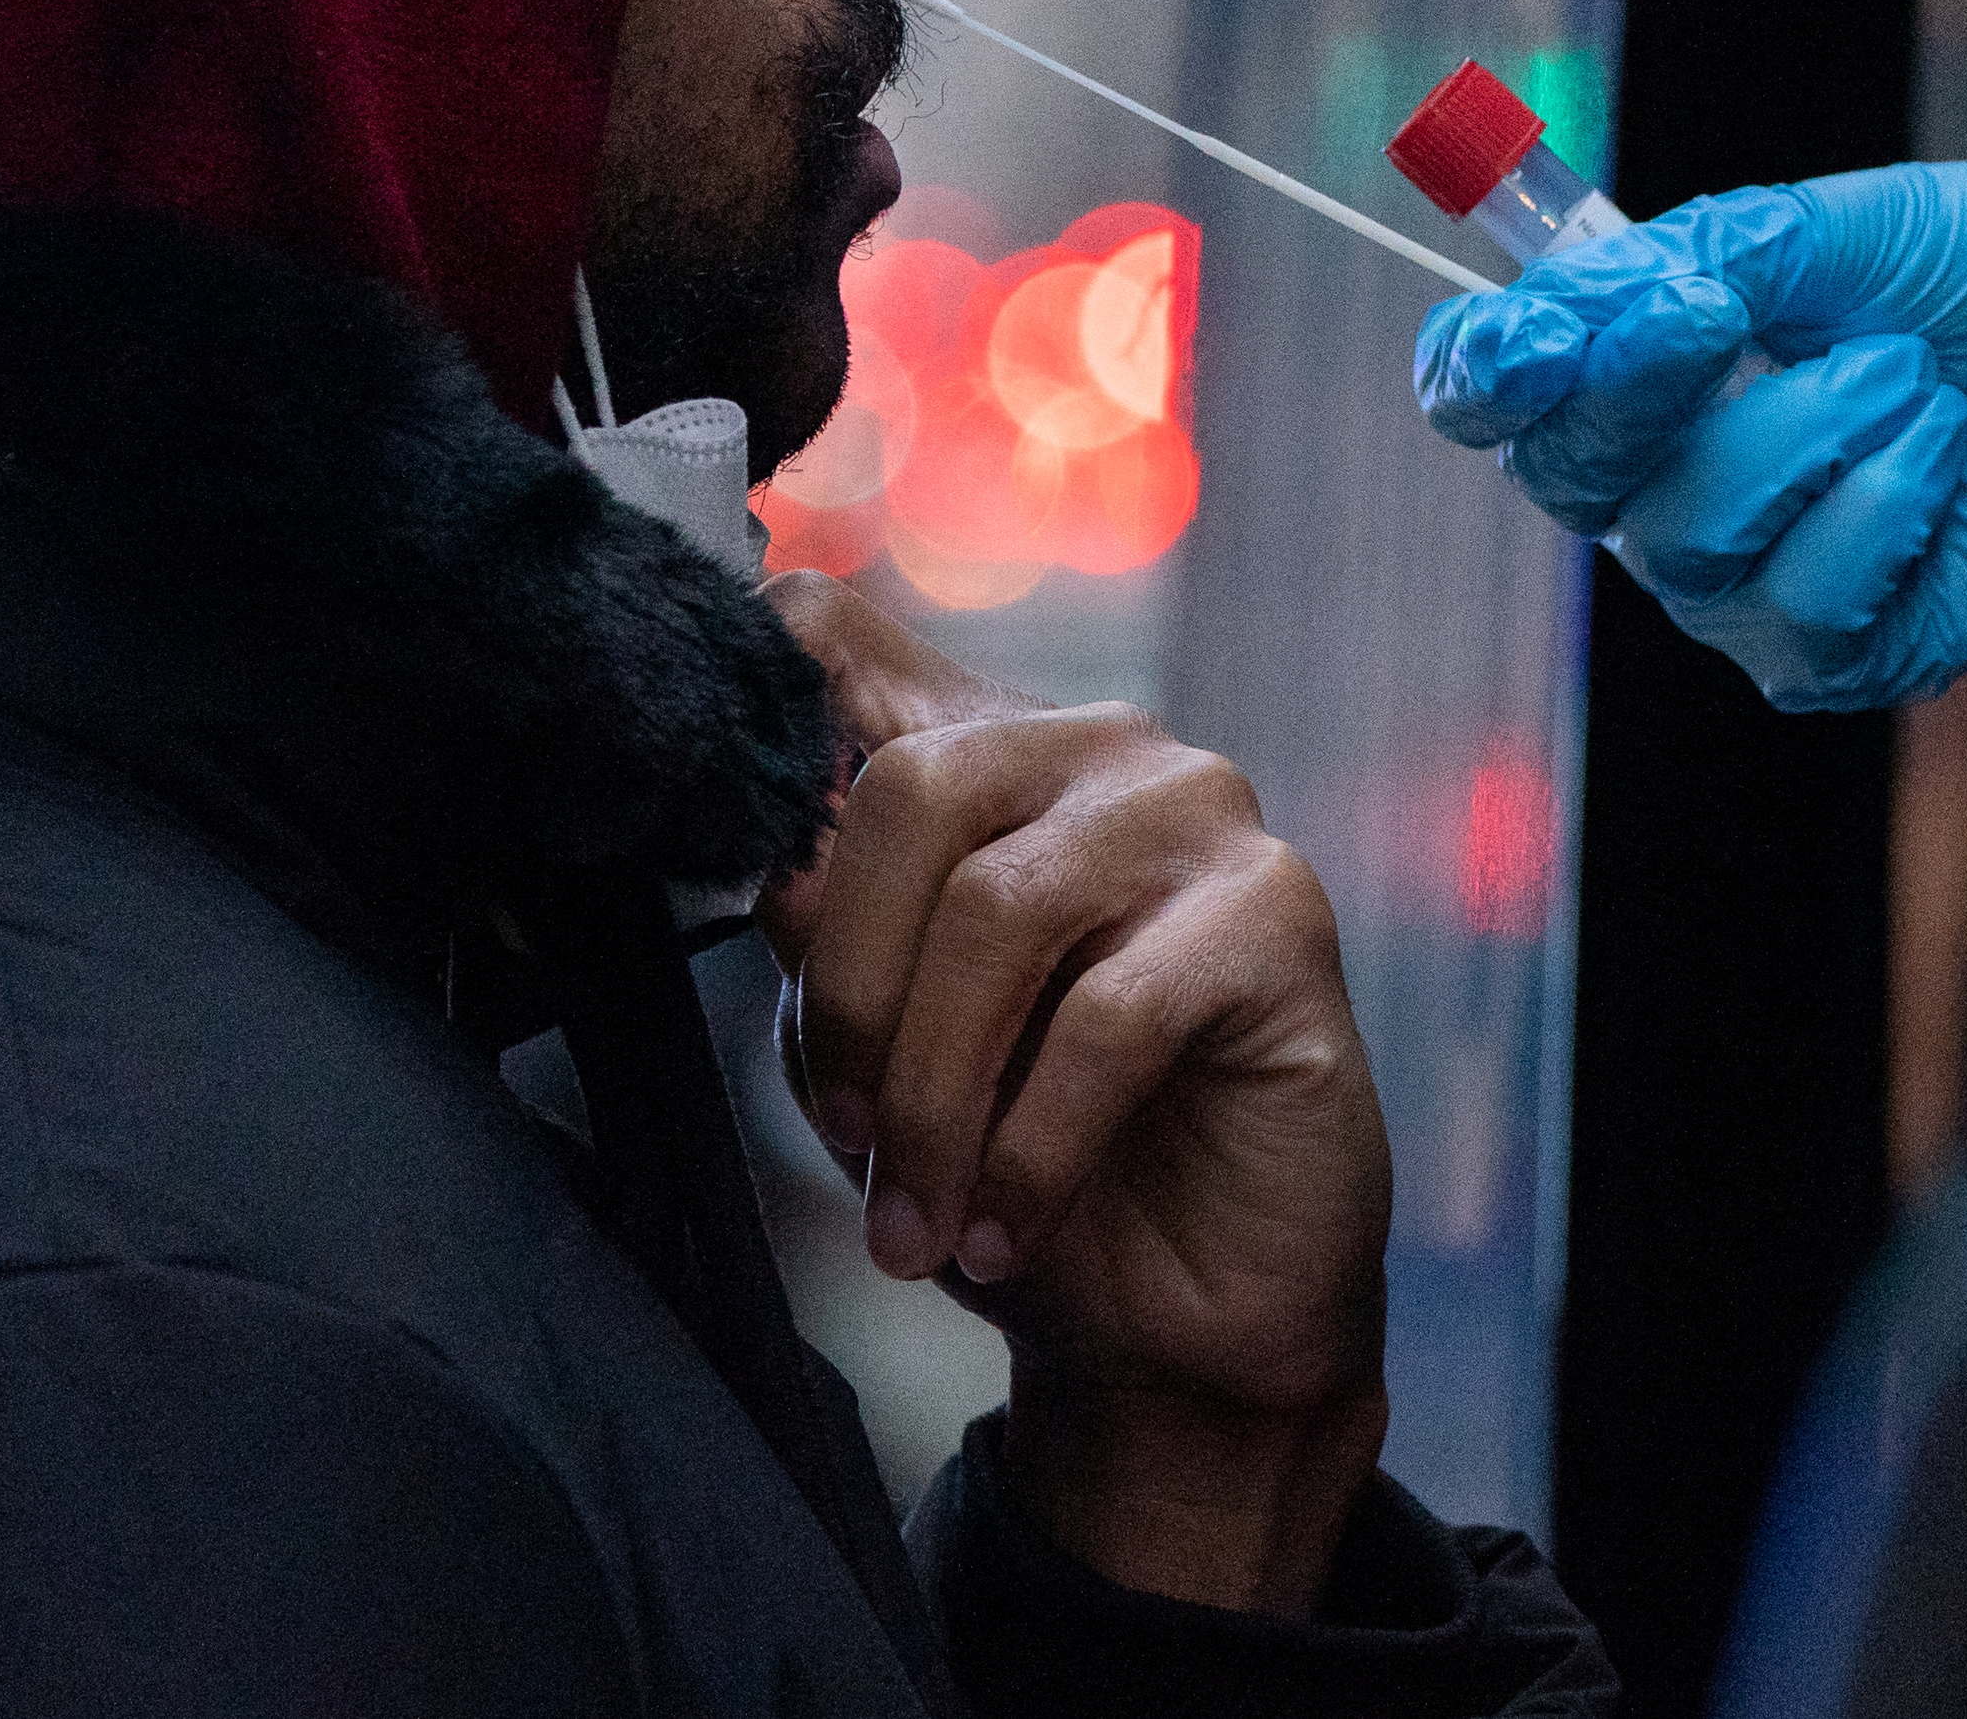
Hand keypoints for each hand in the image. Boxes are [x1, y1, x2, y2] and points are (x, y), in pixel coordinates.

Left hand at [756, 571, 1389, 1615]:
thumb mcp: (875, 1056)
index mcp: (981, 758)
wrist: (1182, 1321)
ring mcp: (1201, 815)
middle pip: (915, 785)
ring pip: (1004, 907)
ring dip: (934, 1095)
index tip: (685, 746)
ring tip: (919, 1224)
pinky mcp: (1281, 912)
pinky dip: (1031, 1146)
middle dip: (852, 990)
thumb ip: (826, 941)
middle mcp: (1098, 748)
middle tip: (843, 1139)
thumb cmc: (1017, 1170)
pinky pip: (1112, 1012)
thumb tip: (772, 863)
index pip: (846, 644)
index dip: (759, 658)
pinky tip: (1006, 1231)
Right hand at [1410, 110, 1966, 709]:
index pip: (1502, 399)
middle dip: (1648, 386)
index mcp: (1646, 378)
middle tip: (1729, 307)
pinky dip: (1884, 509)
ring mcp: (1744, 588)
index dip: (1484, 374)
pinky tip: (1943, 463)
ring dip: (1821, 428)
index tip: (1528, 338)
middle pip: (1573, 475)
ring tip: (1918, 382)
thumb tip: (1591, 293)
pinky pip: (1804, 604)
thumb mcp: (1844, 227)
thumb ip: (1709, 254)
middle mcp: (1668, 493)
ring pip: (1695, 537)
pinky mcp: (1836, 656)